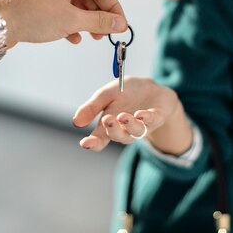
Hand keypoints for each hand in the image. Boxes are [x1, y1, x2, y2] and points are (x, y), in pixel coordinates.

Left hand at [0, 0, 126, 46]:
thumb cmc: (31, 15)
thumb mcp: (72, 20)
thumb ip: (99, 21)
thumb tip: (120, 23)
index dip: (113, 8)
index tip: (121, 25)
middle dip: (98, 16)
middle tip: (106, 34)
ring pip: (74, 3)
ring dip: (84, 21)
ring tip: (91, 37)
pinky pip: (60, 8)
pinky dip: (69, 22)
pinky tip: (72, 37)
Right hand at [73, 77, 191, 154]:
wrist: (151, 89)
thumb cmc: (126, 94)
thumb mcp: (106, 95)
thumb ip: (92, 107)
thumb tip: (75, 122)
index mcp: (110, 125)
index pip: (99, 139)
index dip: (92, 143)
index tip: (84, 143)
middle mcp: (125, 129)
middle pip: (118, 136)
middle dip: (112, 130)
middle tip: (107, 120)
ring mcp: (142, 126)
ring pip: (135, 132)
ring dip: (130, 125)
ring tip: (124, 116)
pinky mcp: (157, 118)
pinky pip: (152, 121)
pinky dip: (147, 118)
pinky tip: (140, 114)